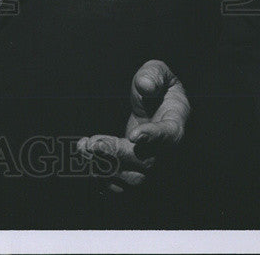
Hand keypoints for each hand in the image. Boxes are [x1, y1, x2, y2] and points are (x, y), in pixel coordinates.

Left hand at [77, 59, 189, 193]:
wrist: (160, 111)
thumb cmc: (160, 90)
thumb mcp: (161, 74)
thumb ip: (153, 75)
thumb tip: (144, 85)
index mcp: (176, 126)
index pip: (168, 135)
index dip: (152, 136)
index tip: (134, 135)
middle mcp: (167, 153)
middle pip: (146, 163)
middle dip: (116, 154)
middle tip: (92, 143)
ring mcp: (153, 168)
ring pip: (132, 179)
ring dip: (104, 166)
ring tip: (83, 147)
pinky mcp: (137, 174)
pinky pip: (121, 185)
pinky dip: (101, 175)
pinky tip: (85, 155)